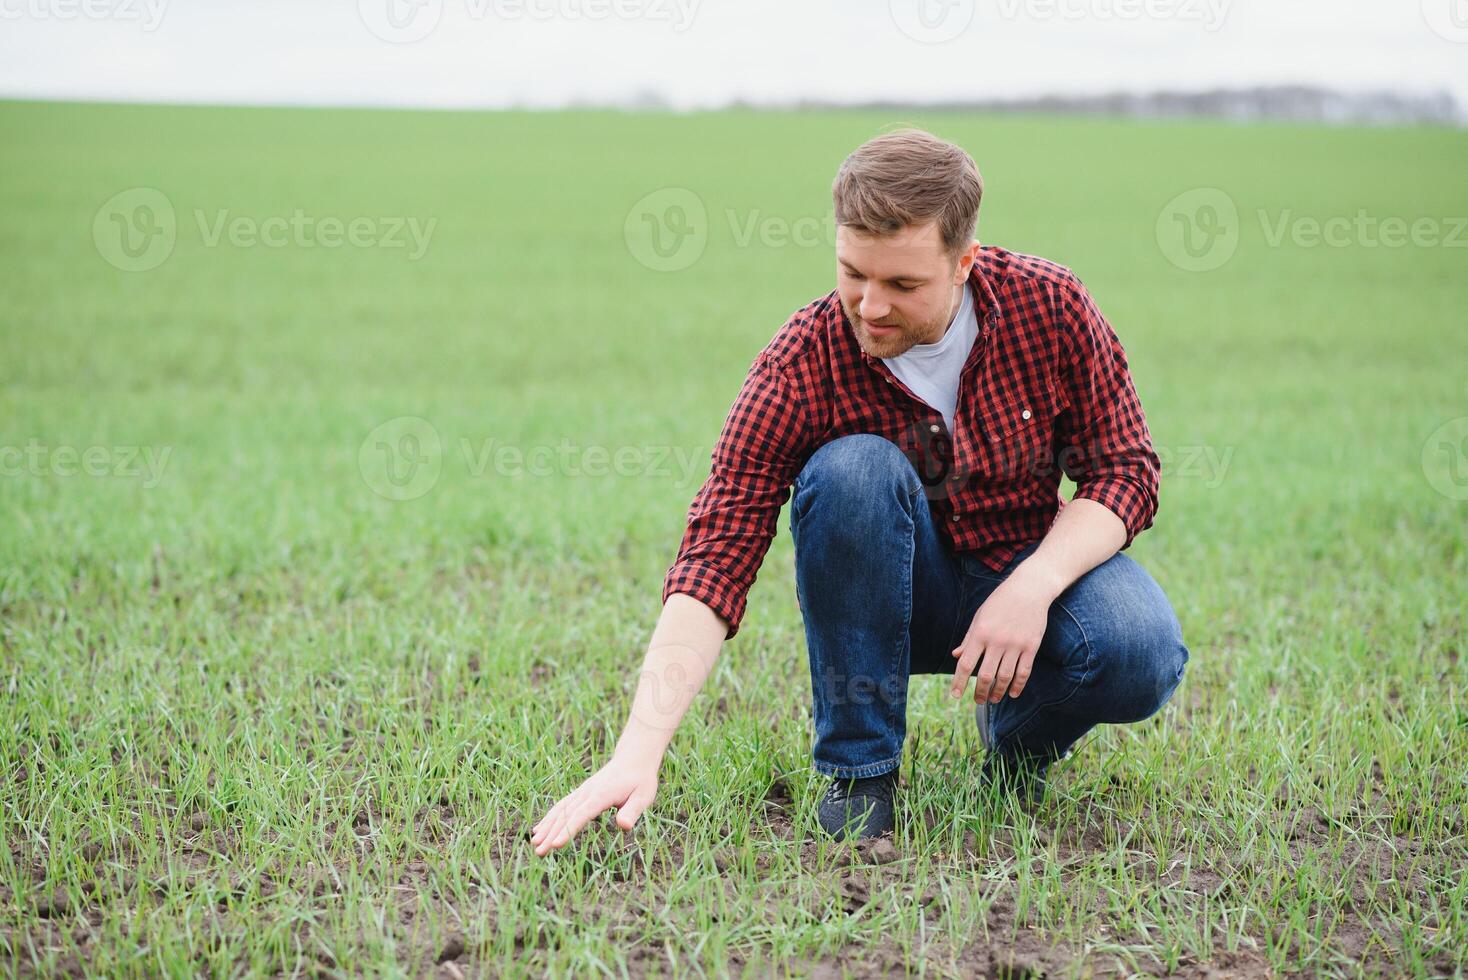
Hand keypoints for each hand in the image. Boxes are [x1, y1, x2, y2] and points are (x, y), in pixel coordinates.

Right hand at [530, 754, 659, 855]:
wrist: (634, 759)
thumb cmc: (640, 780)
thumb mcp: (643, 796)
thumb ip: (633, 811)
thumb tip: (624, 826)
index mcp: (601, 795)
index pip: (582, 814)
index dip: (568, 830)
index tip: (555, 845)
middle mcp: (587, 792)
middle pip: (566, 814)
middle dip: (551, 834)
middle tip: (539, 852)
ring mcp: (582, 792)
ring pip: (560, 810)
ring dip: (546, 827)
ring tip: (534, 843)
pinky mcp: (580, 793)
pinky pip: (561, 806)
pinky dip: (549, 818)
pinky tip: (539, 830)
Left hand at [950, 565, 1057, 703]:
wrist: (1029, 589)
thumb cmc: (1000, 602)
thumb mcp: (980, 617)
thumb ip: (969, 639)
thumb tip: (956, 656)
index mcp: (980, 633)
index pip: (966, 663)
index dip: (959, 682)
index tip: (955, 695)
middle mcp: (997, 641)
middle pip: (986, 675)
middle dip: (980, 692)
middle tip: (978, 701)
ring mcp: (1015, 645)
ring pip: (1005, 677)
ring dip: (997, 692)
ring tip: (993, 699)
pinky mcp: (1031, 647)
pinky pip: (1024, 672)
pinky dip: (1018, 686)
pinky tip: (1012, 693)